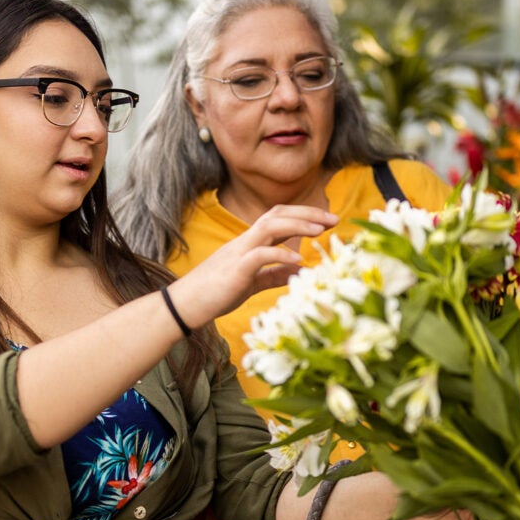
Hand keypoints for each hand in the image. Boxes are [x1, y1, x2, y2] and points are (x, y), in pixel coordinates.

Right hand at [169, 204, 336, 325]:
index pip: (278, 218)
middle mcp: (245, 241)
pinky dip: (281, 255)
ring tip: (320, 230)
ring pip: (270, 226)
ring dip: (298, 225)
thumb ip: (273, 276)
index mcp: (249, 243)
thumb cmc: (216, 294)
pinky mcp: (235, 269)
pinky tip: (298, 261)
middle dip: (307, 213)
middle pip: (277, 214)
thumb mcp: (251, 283)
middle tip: (334, 220)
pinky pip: (261, 255)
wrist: (185, 305)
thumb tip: (298, 272)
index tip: (328, 222)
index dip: (304, 216)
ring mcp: (239, 253)